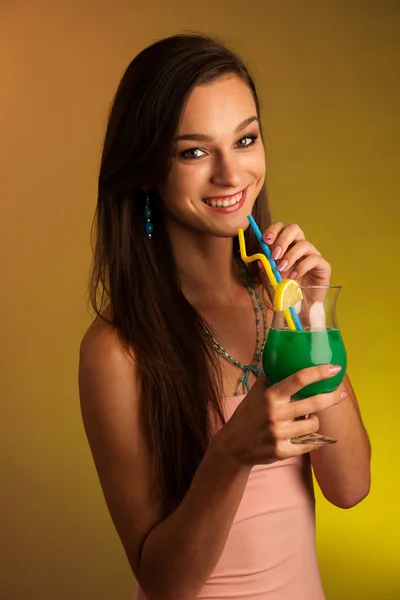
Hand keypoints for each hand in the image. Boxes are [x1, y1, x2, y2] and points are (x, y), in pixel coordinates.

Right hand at [218, 365, 345, 465]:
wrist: (234, 445)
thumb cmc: (247, 414)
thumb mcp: (255, 392)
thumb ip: (270, 377)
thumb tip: (283, 356)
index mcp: (270, 396)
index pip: (298, 379)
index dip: (319, 373)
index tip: (335, 369)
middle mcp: (275, 414)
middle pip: (313, 403)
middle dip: (331, 397)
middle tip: (341, 394)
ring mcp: (279, 434)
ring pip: (313, 425)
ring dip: (313, 421)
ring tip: (305, 419)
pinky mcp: (282, 451)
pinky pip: (309, 444)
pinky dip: (313, 440)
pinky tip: (313, 437)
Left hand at [262, 222, 330, 286]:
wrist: (300, 309)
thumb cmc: (285, 292)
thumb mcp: (271, 280)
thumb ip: (267, 269)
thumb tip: (261, 260)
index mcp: (286, 246)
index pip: (281, 228)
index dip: (273, 230)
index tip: (265, 240)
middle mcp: (299, 247)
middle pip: (294, 229)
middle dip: (283, 239)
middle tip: (275, 255)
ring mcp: (312, 255)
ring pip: (304, 244)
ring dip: (290, 256)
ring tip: (282, 269)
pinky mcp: (323, 266)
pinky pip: (314, 259)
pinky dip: (301, 267)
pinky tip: (294, 276)